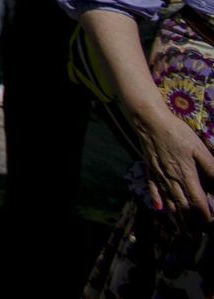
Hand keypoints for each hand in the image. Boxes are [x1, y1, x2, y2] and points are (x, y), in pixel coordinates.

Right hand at [134, 97, 213, 224]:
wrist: (150, 121)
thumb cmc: (177, 133)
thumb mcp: (199, 149)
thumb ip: (211, 168)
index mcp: (185, 175)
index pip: (197, 201)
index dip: (204, 215)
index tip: (210, 225)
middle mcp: (171, 179)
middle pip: (181, 206)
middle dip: (190, 222)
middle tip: (195, 236)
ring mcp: (159, 175)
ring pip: (168, 201)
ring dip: (175, 217)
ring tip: (180, 230)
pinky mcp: (150, 168)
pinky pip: (153, 188)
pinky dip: (157, 200)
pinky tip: (159, 208)